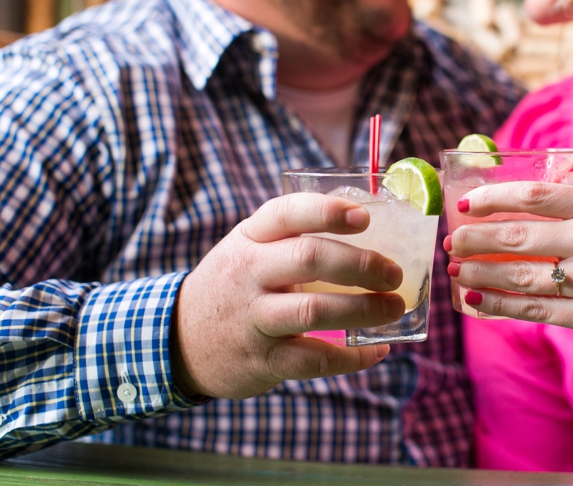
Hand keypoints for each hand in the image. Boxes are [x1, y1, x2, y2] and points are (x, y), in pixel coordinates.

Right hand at [171, 192, 405, 398]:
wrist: (178, 341)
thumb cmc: (237, 285)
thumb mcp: (252, 250)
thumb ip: (296, 239)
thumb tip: (377, 233)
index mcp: (251, 238)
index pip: (287, 213)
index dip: (327, 212)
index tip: (365, 217)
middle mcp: (249, 273)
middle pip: (309, 258)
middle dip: (360, 264)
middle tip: (393, 273)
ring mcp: (253, 318)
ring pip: (313, 311)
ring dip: (363, 310)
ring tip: (394, 308)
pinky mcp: (262, 359)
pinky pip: (314, 360)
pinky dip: (353, 358)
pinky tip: (378, 351)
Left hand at [448, 182, 572, 346]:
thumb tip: (512, 215)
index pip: (533, 196)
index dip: (492, 198)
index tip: (465, 203)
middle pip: (517, 238)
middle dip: (475, 239)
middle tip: (451, 239)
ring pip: (520, 277)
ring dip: (479, 272)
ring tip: (456, 268)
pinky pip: (536, 311)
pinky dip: (500, 305)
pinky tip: (477, 299)